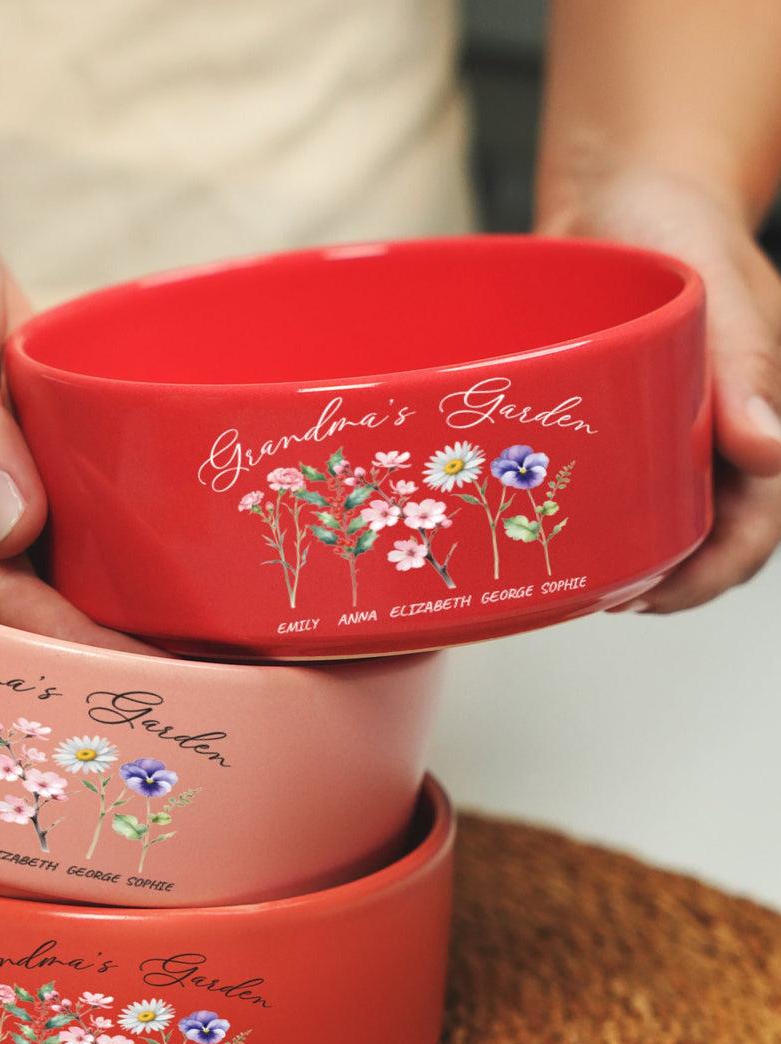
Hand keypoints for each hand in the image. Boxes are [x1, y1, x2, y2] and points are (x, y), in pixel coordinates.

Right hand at [0, 158, 157, 652]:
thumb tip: (8, 530)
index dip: (61, 640)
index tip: (142, 678)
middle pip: (4, 610)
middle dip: (87, 654)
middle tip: (186, 688)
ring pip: (23, 583)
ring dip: (95, 623)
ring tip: (185, 658)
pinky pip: (37, 535)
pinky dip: (89, 566)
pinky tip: (149, 585)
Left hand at [538, 168, 780, 610]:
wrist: (612, 188)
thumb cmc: (676, 224)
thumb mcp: (717, 289)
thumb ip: (745, 370)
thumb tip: (770, 451)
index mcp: (758, 412)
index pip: (753, 521)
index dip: (713, 571)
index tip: (658, 595)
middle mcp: (710, 430)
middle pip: (699, 533)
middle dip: (661, 577)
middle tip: (604, 595)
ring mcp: (657, 427)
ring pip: (649, 514)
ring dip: (620, 552)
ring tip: (574, 577)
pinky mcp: (606, 417)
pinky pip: (600, 476)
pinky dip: (582, 507)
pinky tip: (545, 524)